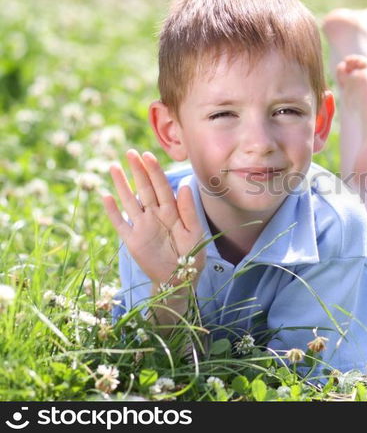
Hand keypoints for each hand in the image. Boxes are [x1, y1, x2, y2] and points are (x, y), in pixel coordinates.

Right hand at [102, 149, 205, 288]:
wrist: (180, 280)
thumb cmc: (191, 256)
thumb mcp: (195, 233)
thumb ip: (188, 211)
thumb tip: (183, 187)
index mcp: (172, 212)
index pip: (162, 187)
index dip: (155, 171)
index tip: (147, 155)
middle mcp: (155, 215)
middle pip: (144, 189)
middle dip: (138, 171)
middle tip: (130, 153)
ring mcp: (142, 226)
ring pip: (130, 201)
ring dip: (122, 185)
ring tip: (114, 167)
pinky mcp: (132, 240)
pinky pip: (120, 223)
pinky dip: (113, 211)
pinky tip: (106, 197)